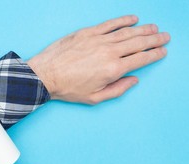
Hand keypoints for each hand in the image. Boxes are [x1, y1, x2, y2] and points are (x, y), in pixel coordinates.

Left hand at [27, 15, 170, 104]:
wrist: (45, 75)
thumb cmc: (68, 89)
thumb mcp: (94, 98)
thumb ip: (117, 89)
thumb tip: (133, 80)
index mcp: (113, 69)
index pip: (141, 59)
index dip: (154, 54)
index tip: (162, 51)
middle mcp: (109, 52)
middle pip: (138, 42)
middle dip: (154, 39)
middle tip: (164, 37)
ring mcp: (98, 40)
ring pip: (127, 32)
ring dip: (143, 29)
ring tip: (153, 28)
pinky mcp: (87, 33)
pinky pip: (110, 24)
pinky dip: (123, 20)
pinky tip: (133, 18)